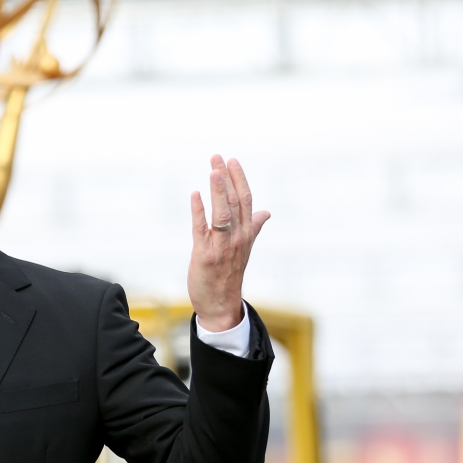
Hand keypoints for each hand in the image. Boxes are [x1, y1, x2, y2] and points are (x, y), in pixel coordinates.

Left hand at [188, 155, 269, 332]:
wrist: (221, 304)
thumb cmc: (230, 274)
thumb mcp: (245, 248)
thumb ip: (254, 227)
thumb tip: (266, 212)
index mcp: (246, 234)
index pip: (246, 201)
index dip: (239, 179)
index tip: (232, 160)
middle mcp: (237, 238)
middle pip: (235, 202)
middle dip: (226, 178)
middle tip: (217, 157)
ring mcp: (221, 246)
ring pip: (222, 212)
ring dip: (218, 190)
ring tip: (212, 170)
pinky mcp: (204, 255)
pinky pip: (202, 229)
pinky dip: (199, 211)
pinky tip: (195, 194)